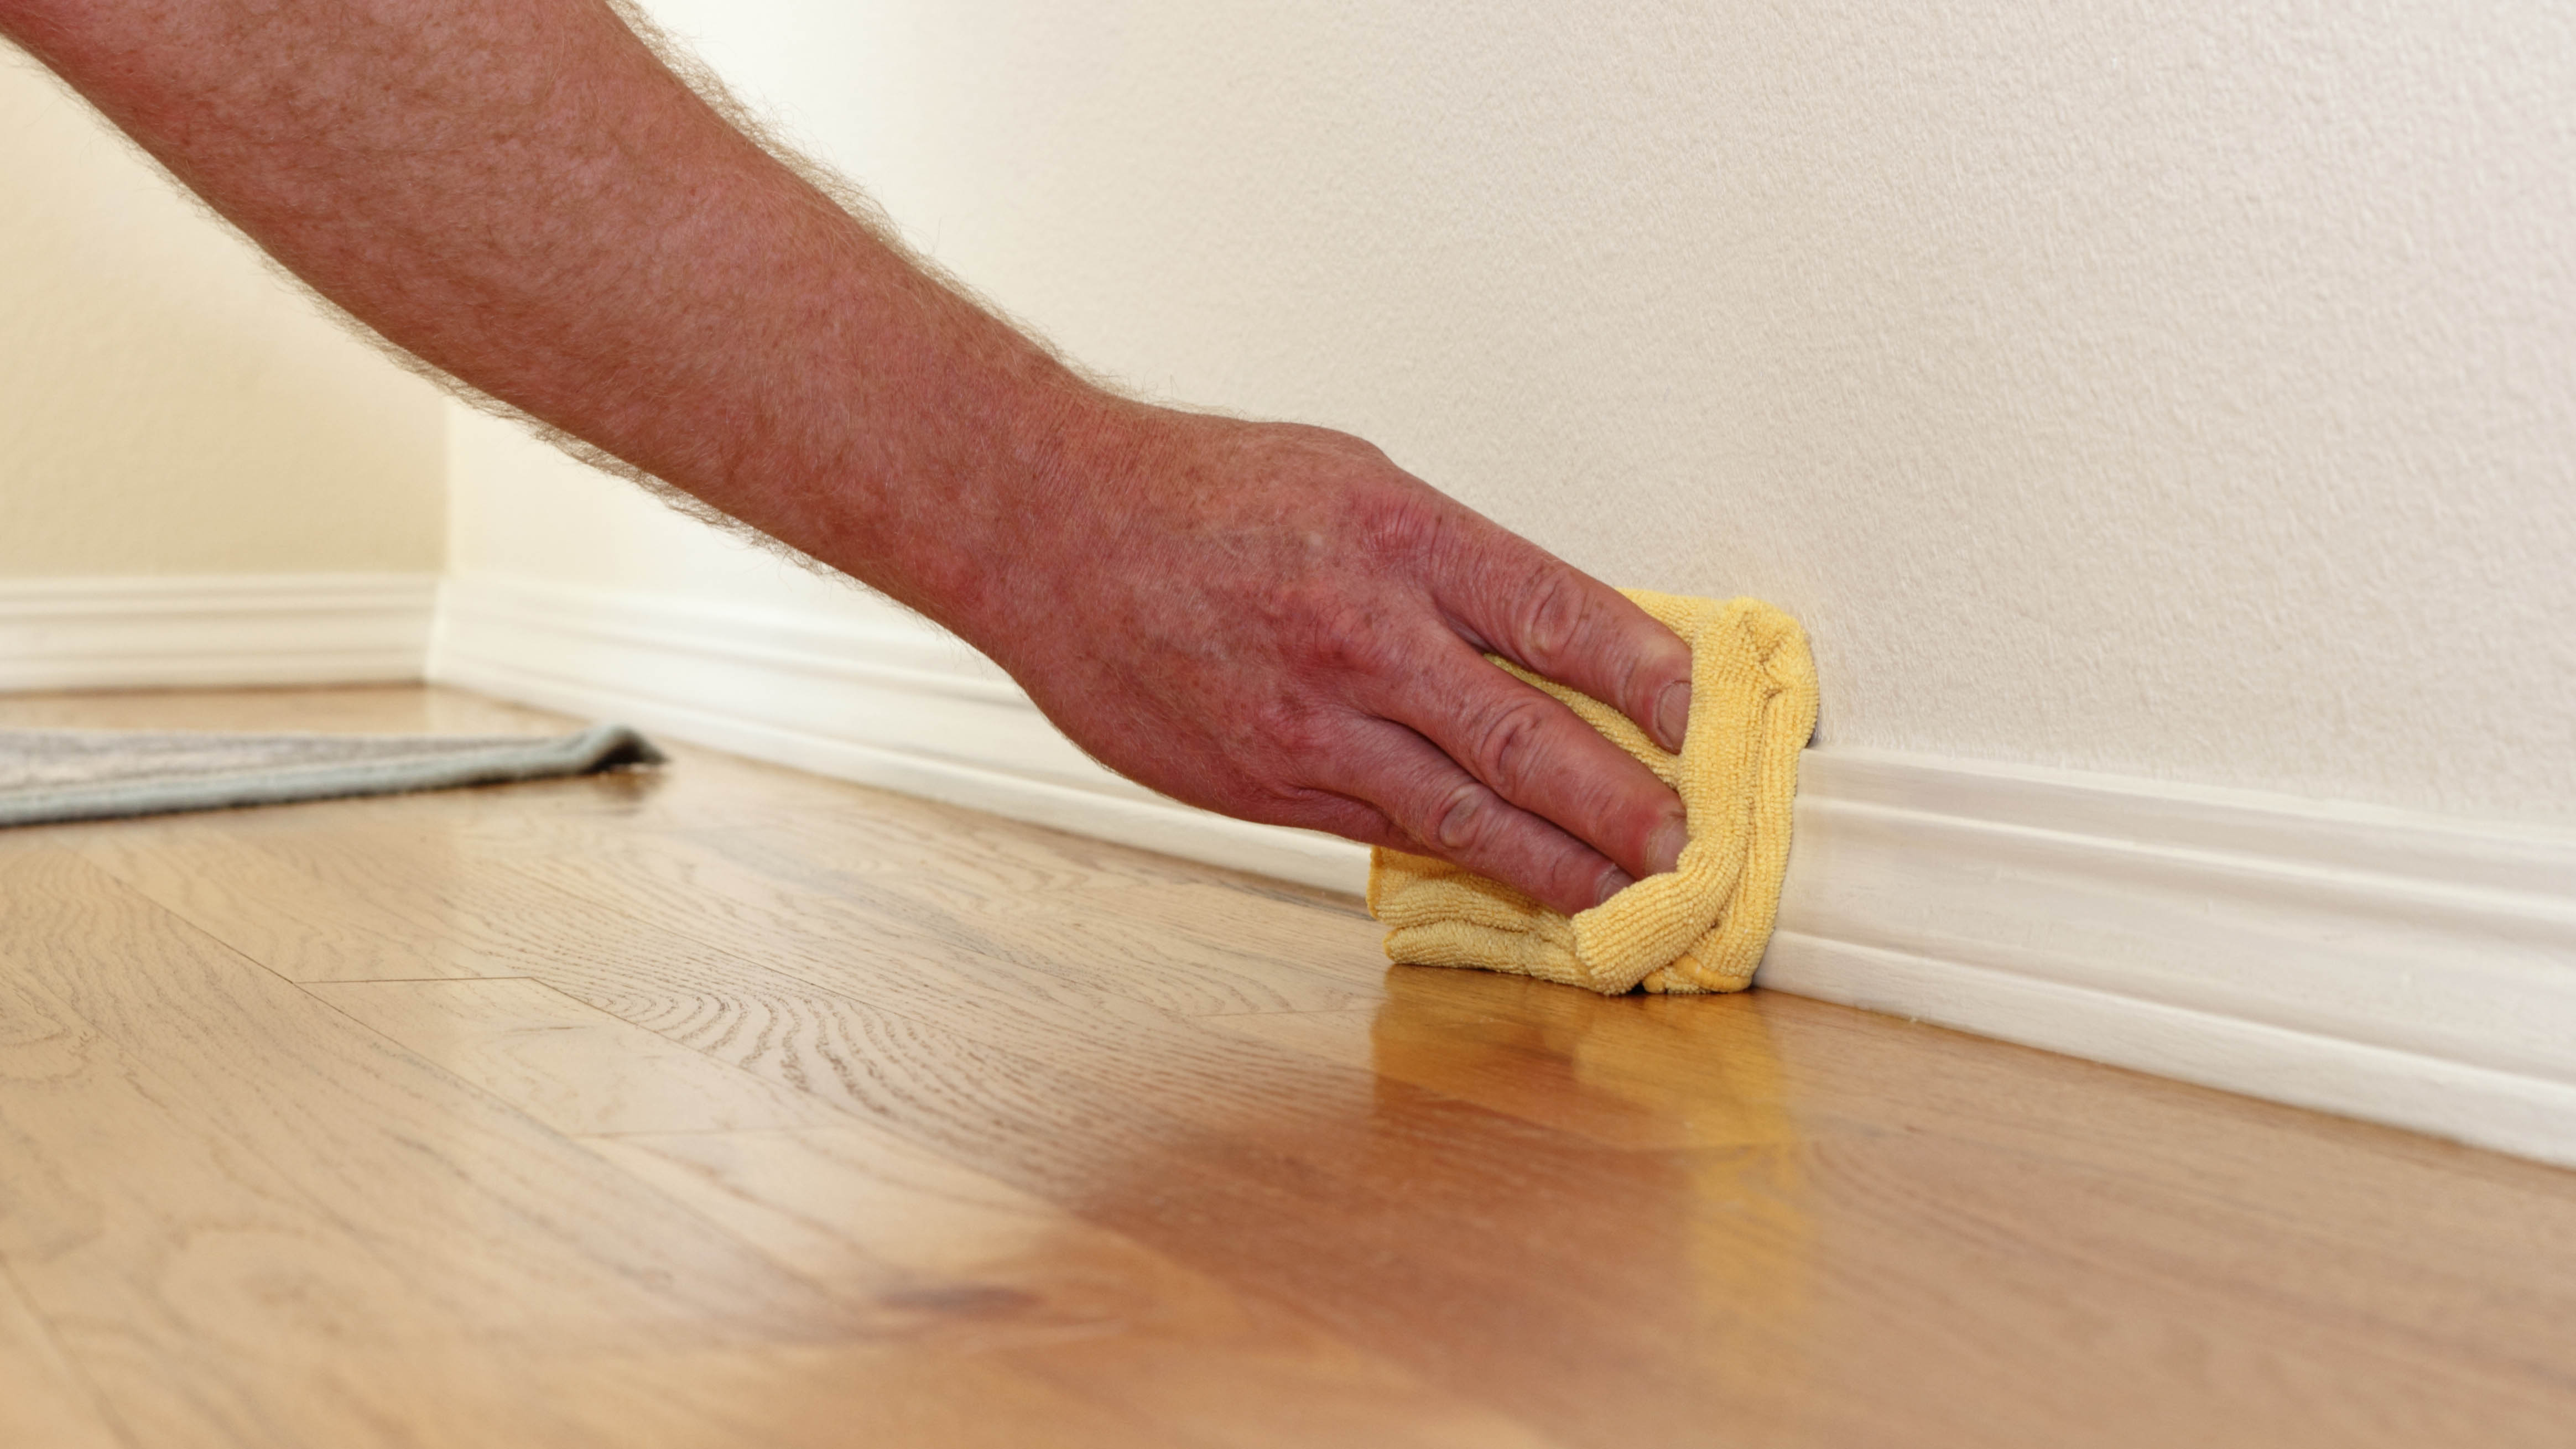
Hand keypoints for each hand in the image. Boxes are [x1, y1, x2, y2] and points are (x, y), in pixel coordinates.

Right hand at [967, 400, 1694, 915]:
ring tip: (1623, 895)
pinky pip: (1382, 830)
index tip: (1700, 716)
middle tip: (1687, 846)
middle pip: (1527, 736)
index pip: (1558, 614)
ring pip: (1462, 810)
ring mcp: (1311, 722)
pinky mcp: (1264, 784)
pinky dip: (1455, 859)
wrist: (1051, 531)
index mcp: (1401, 537)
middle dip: (1623, 803)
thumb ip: (1449, 567)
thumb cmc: (1201, 493)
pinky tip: (1508, 882)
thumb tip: (1549, 639)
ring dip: (1556, 861)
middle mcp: (1364, 634)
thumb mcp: (1352, 483)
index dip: (1644, 674)